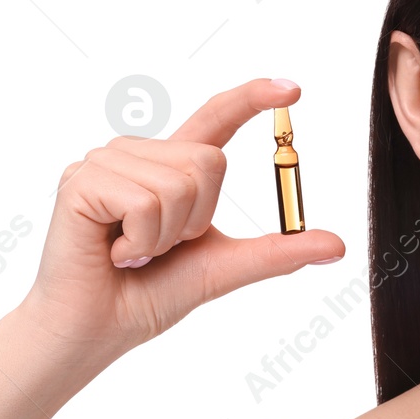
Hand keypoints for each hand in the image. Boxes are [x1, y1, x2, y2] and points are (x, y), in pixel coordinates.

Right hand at [18, 77, 343, 356]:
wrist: (96, 330)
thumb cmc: (148, 296)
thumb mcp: (224, 268)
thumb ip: (276, 252)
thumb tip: (337, 245)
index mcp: (172, 167)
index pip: (218, 117)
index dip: (254, 99)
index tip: (293, 89)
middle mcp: (139, 154)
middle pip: (209, 161)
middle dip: (196, 221)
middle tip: (159, 249)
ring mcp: (107, 162)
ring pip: (178, 184)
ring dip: (165, 237)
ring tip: (132, 252)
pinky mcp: (82, 180)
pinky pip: (144, 202)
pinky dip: (140, 243)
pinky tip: (114, 253)